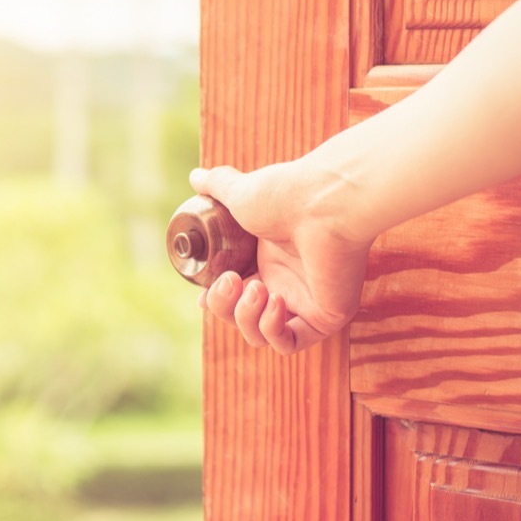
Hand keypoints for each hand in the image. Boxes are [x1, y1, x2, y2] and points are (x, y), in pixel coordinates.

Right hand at [190, 164, 372, 354]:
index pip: (233, 295)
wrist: (323, 203)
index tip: (201, 295)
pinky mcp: (325, 316)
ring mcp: (305, 301)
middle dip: (224, 306)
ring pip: (261, 336)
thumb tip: (195, 177)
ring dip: (247, 317)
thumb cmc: (286, 195)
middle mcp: (285, 282)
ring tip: (257, 288)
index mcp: (266, 259)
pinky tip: (275, 302)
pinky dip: (273, 329)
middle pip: (240, 317)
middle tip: (232, 280)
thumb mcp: (240, 192)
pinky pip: (290, 343)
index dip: (214, 300)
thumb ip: (217, 186)